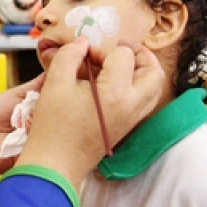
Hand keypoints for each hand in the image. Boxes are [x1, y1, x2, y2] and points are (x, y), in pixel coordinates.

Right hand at [15, 40, 163, 186]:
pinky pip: (144, 101)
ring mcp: (132, 119)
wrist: (55, 164)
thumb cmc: (53, 126)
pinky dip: (136, 86)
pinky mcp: (127, 127)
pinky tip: (111, 84)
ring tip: (116, 65)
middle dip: (138, 54)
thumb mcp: (56, 82)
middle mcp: (132, 106)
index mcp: (117, 93)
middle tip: (116, 50)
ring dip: (140, 70)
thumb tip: (83, 43)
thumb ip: (70, 55)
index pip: (123, 55)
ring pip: (153, 87)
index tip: (84, 54)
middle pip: (153, 70)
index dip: (102, 48)